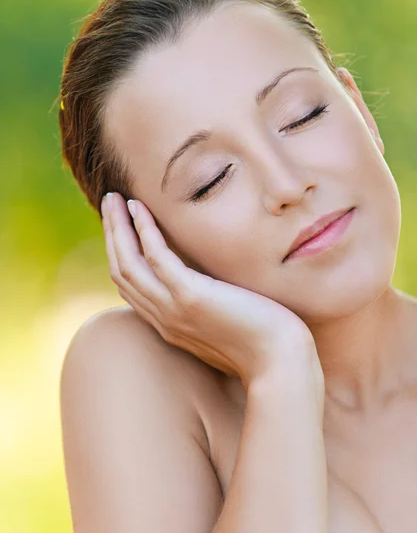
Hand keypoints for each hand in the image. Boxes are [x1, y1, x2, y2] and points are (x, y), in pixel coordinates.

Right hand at [101, 192, 321, 389]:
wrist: (280, 363)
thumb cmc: (263, 343)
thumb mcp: (225, 322)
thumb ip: (207, 305)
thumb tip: (212, 285)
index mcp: (170, 324)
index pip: (131, 286)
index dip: (121, 253)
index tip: (121, 226)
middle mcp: (163, 318)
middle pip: (121, 271)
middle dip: (112, 234)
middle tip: (110, 203)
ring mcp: (174, 309)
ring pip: (128, 263)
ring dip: (117, 227)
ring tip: (114, 198)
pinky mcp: (191, 297)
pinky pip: (156, 257)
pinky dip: (143, 229)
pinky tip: (140, 208)